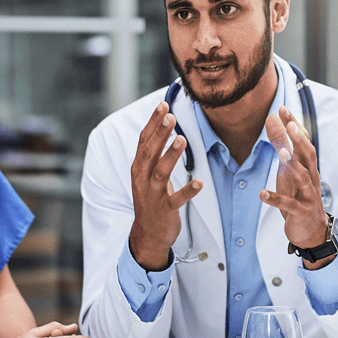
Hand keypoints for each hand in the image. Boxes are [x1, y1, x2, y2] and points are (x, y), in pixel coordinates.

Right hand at [128, 101, 202, 270]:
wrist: (147, 233)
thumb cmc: (151, 198)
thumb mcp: (147, 174)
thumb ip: (153, 152)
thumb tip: (164, 125)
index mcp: (138, 167)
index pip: (144, 140)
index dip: (153, 123)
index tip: (163, 105)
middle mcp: (142, 179)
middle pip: (149, 152)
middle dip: (160, 133)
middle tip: (170, 115)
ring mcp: (152, 195)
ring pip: (160, 172)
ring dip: (171, 155)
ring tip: (182, 139)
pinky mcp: (164, 210)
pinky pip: (176, 200)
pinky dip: (187, 191)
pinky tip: (199, 183)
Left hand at [260, 106, 329, 262]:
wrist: (312, 229)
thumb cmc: (300, 196)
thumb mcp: (291, 171)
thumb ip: (285, 149)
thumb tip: (277, 124)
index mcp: (308, 166)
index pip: (304, 141)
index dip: (294, 125)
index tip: (282, 109)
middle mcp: (311, 177)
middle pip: (307, 155)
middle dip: (299, 139)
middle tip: (289, 124)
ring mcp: (307, 194)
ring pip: (302, 177)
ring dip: (291, 165)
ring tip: (280, 153)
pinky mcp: (300, 211)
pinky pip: (288, 204)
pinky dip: (275, 199)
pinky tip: (262, 194)